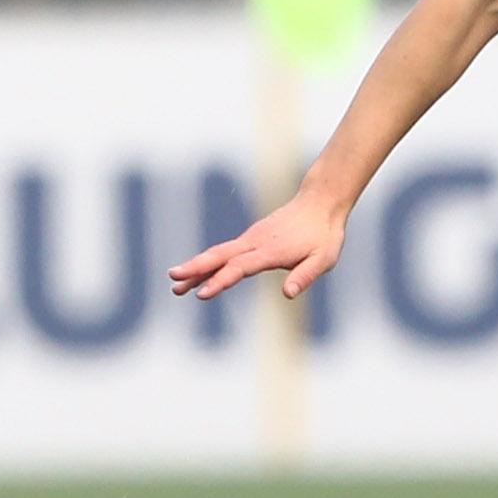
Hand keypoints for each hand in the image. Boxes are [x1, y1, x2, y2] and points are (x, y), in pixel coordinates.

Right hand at [168, 191, 348, 301]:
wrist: (321, 203)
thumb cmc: (325, 235)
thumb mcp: (323, 258)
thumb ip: (306, 275)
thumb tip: (288, 294)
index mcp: (271, 251)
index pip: (240, 268)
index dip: (221, 281)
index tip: (202, 295)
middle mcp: (255, 242)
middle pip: (220, 256)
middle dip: (195, 269)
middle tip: (173, 281)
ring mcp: (251, 238)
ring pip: (219, 253)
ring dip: (197, 268)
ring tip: (175, 284)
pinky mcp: (252, 238)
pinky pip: (226, 251)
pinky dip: (209, 262)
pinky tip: (198, 273)